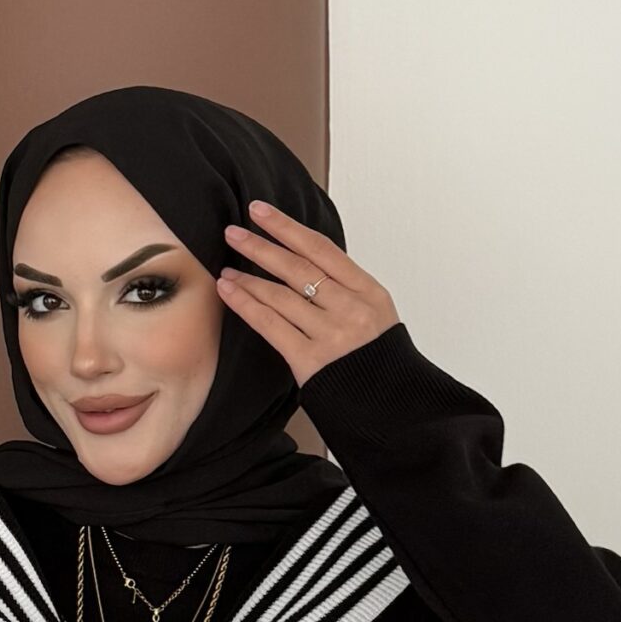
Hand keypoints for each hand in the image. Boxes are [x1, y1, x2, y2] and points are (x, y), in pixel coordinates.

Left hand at [218, 199, 399, 389]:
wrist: (393, 409)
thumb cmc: (380, 364)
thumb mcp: (375, 317)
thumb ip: (345, 291)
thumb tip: (305, 265)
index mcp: (369, 292)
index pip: (322, 249)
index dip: (287, 228)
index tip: (261, 212)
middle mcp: (351, 309)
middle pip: (298, 268)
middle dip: (261, 247)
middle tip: (234, 232)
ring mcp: (331, 335)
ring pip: (281, 296)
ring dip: (248, 278)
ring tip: (227, 268)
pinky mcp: (311, 361)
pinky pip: (271, 325)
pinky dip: (246, 305)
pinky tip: (230, 292)